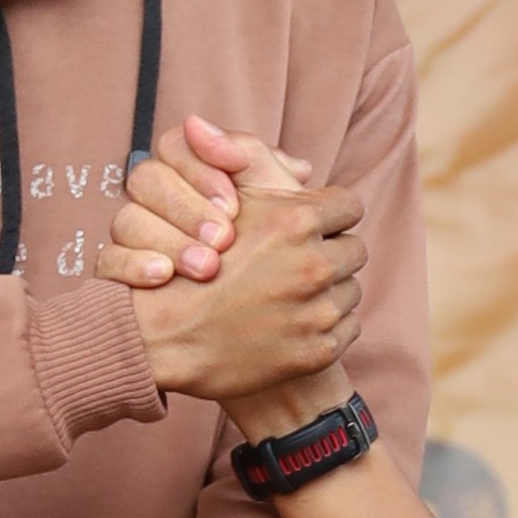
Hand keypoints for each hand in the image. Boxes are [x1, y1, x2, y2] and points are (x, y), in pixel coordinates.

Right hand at [103, 128, 363, 411]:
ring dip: (327, 291)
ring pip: (350, 291)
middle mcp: (314, 265)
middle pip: (353, 250)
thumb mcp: (221, 201)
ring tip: (288, 296)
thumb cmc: (189, 260)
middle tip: (297, 264)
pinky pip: (346, 328)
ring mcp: (318, 312)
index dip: (330, 215)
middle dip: (330, 253)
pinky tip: (290, 324)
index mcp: (297, 221)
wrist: (164, 338)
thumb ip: (260, 168)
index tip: (314, 226)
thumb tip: (303, 166)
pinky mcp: (319, 350)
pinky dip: (324, 327)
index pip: (348, 206)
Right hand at [110, 117, 309, 284]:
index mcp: (185, 175)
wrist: (223, 334)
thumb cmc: (259, 265)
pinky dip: (134, 266)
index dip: (201, 169)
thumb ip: (286, 187)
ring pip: (126, 219)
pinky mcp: (113, 273)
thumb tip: (301, 169)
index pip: (176, 146)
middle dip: (188, 207)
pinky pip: (108, 260)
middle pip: (146, 178)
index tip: (233, 203)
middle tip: (224, 239)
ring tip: (206, 267)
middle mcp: (152, 200)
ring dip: (169, 239)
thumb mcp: (276, 218)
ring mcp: (130, 237)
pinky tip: (162, 277)